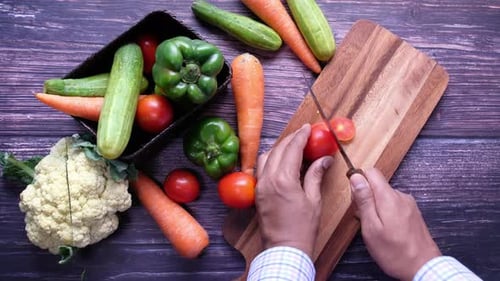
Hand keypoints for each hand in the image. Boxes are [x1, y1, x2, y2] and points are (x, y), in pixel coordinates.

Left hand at [255, 124, 332, 257]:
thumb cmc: (302, 228)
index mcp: (284, 180)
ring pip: (266, 157)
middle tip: (303, 134)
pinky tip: (281, 162)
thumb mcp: (314, 200)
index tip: (308, 127)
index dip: (301, 136)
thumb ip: (315, 175)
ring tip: (292, 147)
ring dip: (278, 148)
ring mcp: (260, 186)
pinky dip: (270, 160)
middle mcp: (268, 179)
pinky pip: (261, 169)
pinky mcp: (257, 194)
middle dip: (290, 139)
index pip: (292, 149)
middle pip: (277, 150)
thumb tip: (324, 159)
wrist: (284, 249)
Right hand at [350, 168, 440, 280]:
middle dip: (366, 197)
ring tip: (375, 228)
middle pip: (377, 184)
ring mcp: (409, 204)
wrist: (423, 268)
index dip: (359, 181)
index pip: (371, 172)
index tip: (356, 198)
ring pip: (384, 195)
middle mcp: (401, 196)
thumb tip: (356, 178)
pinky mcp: (412, 213)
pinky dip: (385, 213)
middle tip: (364, 219)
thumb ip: (364, 200)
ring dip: (376, 207)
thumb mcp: (371, 227)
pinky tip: (386, 230)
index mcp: (389, 197)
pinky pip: (394, 204)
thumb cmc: (395, 252)